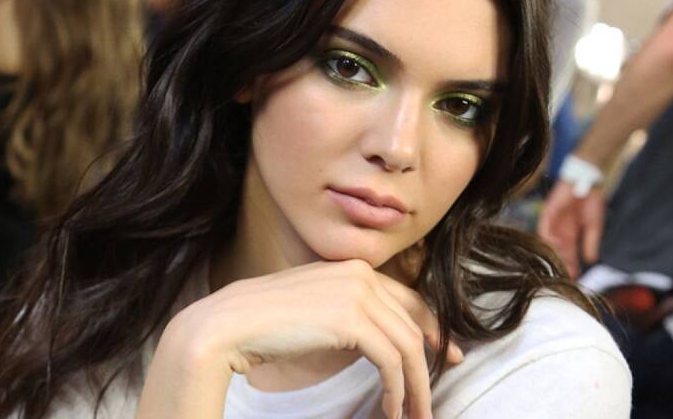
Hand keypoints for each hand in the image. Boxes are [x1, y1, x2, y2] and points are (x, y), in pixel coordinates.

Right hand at [137, 259, 462, 418]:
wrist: (229, 324)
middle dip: (429, 361)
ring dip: (415, 386)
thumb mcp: (316, 310)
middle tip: (433, 396)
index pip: (406, 298)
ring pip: (406, 344)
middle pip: (412, 321)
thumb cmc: (265, 323)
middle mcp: (360, 274)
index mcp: (351, 268)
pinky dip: (398, 389)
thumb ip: (347, 313)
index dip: (430, 327)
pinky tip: (391, 409)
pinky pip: (391, 360)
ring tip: (414, 415)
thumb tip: (376, 339)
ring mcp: (358, 293)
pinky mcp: (353, 320)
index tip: (443, 354)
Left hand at [537, 180, 604, 278]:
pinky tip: (555, 243)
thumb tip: (591, 261)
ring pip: (549, 242)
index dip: (571, 267)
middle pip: (558, 252)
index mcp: (570, 235)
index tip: (575, 280)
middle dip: (562, 265)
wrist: (586, 181)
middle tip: (565, 278)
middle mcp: (559, 231)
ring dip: (554, 253)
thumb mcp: (594, 226)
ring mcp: (552, 222)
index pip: (568, 255)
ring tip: (558, 264)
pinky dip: (549, 235)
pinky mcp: (548, 211)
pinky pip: (545, 225)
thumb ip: (591, 242)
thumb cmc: (590, 202)